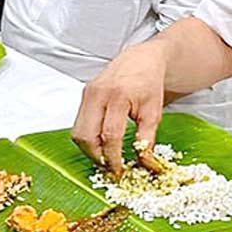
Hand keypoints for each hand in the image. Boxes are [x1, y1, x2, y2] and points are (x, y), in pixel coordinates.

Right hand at [71, 41, 167, 177]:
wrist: (141, 60)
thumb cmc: (149, 84)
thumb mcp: (154, 112)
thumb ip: (147, 139)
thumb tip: (145, 164)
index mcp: (118, 96)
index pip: (109, 135)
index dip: (113, 157)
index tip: (120, 171)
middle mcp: (98, 93)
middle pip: (86, 136)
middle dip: (97, 157)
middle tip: (111, 167)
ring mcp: (88, 93)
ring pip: (78, 132)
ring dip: (90, 150)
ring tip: (106, 157)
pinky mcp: (84, 95)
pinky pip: (79, 123)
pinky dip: (88, 138)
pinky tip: (101, 143)